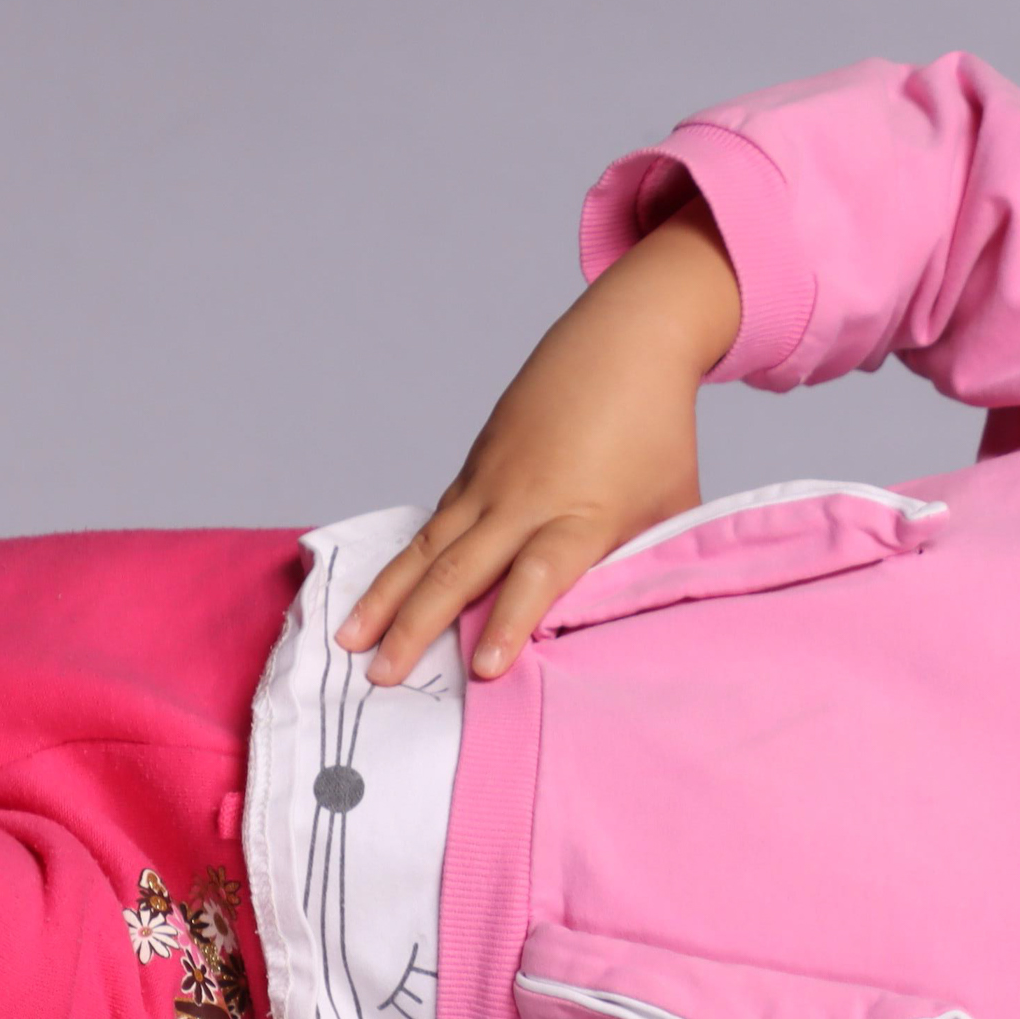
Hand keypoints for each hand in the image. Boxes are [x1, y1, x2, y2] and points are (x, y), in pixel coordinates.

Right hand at [341, 196, 740, 685]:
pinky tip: (376, 596)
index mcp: (582, 514)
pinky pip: (434, 522)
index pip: (539, 576)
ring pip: (429, 546)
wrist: (627, 342)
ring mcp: (491, 478)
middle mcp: (525, 499)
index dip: (511, 624)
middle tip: (381, 677)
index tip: (481, 670)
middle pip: (461, 569)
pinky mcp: (475, 464)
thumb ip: (647, 563)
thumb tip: (628, 621)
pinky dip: (403, 561)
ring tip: (347, 639)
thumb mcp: (672, 505)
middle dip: (416, 626)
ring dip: (386, 596)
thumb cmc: (659, 431)